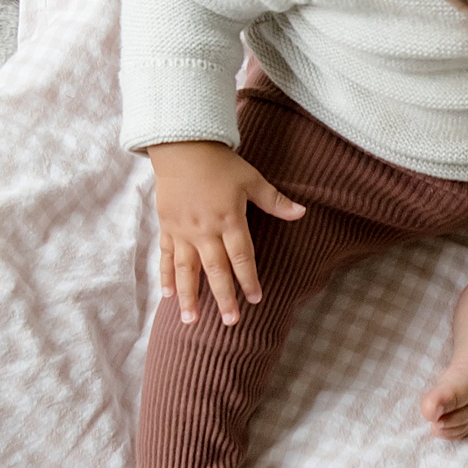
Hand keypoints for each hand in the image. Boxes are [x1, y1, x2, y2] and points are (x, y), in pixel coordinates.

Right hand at [149, 141, 305, 324]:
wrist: (181, 146)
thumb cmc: (220, 164)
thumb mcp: (252, 179)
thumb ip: (275, 201)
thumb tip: (302, 213)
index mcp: (229, 219)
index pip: (242, 256)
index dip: (249, 279)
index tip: (256, 299)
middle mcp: (205, 230)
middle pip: (215, 269)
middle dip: (223, 297)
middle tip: (230, 321)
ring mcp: (183, 231)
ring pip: (186, 269)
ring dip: (189, 296)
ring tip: (191, 320)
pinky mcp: (167, 227)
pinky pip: (165, 256)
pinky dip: (165, 276)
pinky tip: (167, 296)